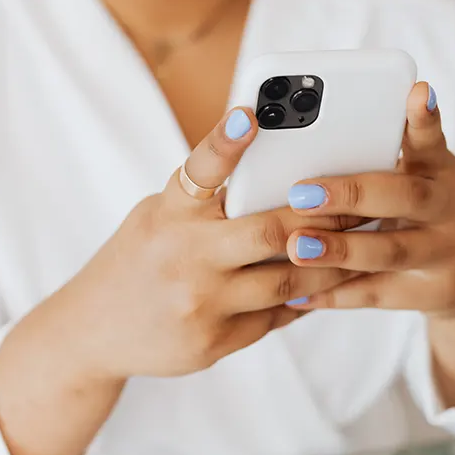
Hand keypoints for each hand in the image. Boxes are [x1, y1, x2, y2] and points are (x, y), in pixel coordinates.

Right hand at [54, 108, 358, 379]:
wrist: (92, 333)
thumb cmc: (138, 259)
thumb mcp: (159, 217)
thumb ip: (207, 202)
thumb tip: (278, 178)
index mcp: (167, 214)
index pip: (198, 170)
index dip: (224, 140)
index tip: (250, 112)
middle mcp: (183, 256)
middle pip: (269, 231)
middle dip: (323, 216)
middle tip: (361, 201)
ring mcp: (200, 304)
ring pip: (288, 281)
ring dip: (331, 263)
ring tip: (362, 245)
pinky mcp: (214, 342)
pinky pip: (276, 316)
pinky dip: (307, 297)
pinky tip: (332, 283)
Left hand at [282, 83, 454, 320]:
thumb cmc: (430, 211)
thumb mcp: (423, 176)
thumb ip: (384, 157)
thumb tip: (308, 142)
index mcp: (439, 170)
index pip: (431, 139)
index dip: (424, 118)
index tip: (417, 91)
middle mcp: (448, 209)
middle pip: (404, 197)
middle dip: (351, 194)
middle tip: (301, 193)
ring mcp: (444, 254)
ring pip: (389, 251)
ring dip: (340, 250)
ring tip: (297, 246)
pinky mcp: (431, 293)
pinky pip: (376, 294)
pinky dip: (335, 294)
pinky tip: (298, 294)